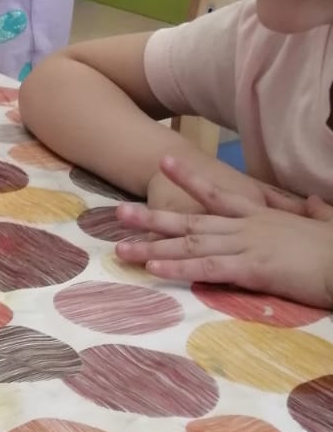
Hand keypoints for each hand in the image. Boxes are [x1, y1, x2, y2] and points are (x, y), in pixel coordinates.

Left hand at [116, 158, 332, 305]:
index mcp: (261, 216)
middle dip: (153, 217)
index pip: (218, 193)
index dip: (189, 178)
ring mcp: (247, 245)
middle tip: (119, 212)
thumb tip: (316, 203)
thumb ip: (314, 213)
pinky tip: (153, 269)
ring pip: (190, 245)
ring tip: (121, 247)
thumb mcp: (325, 223)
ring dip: (153, 248)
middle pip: (191, 221)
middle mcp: (247, 226)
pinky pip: (207, 268)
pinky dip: (178, 268)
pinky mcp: (251, 268)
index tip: (165, 161)